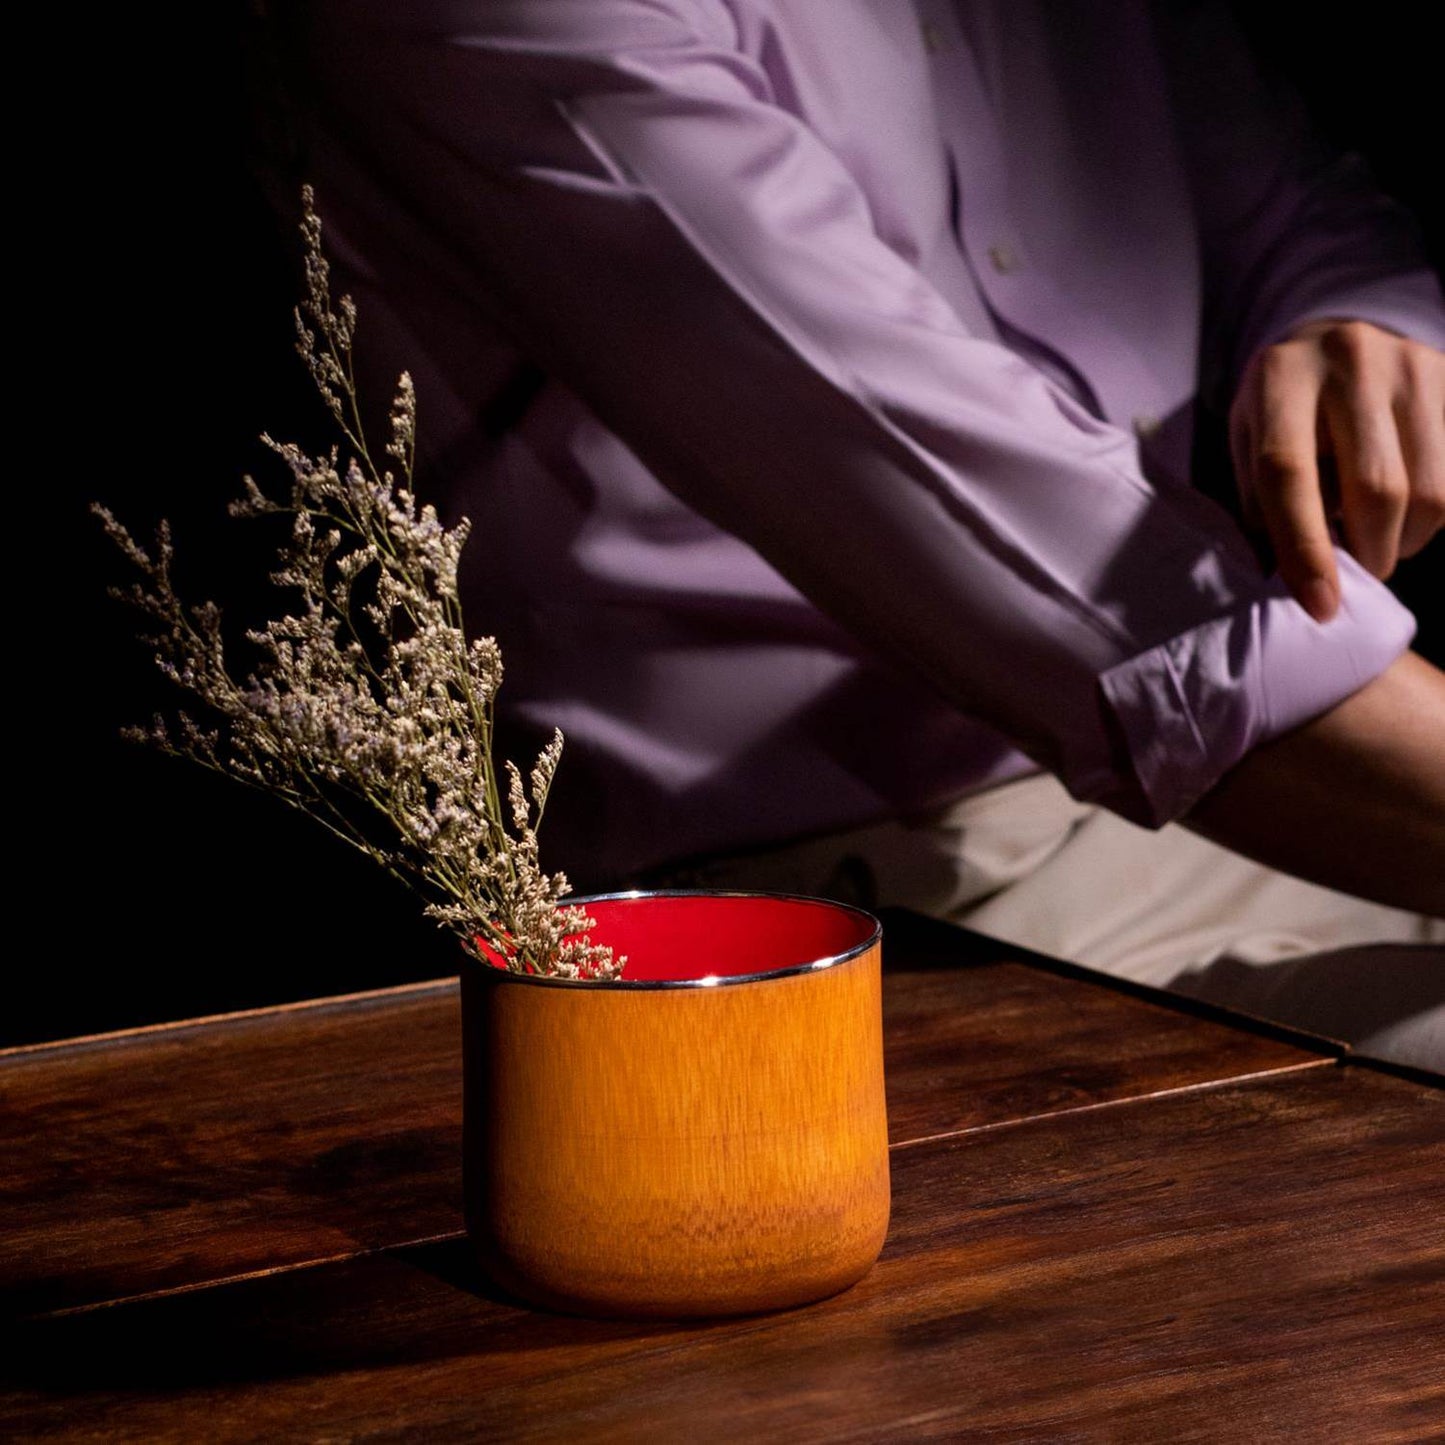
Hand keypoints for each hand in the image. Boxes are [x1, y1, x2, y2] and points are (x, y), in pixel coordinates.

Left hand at [1229, 319, 1444, 621]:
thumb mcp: (1249, 444)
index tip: (1319, 605)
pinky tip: (1406, 511)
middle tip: (1356, 570)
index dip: (1303, 548)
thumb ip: (1260, 505)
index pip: (1288, 472)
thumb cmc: (1280, 411)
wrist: (1331, 339)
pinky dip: (1432, 515)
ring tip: (1379, 538)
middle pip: (1375, 488)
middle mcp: (1349, 360)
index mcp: (1279, 379)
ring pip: (1429, 490)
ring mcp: (1410, 365)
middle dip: (1369, 551)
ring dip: (1405, 539)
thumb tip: (1284, 581)